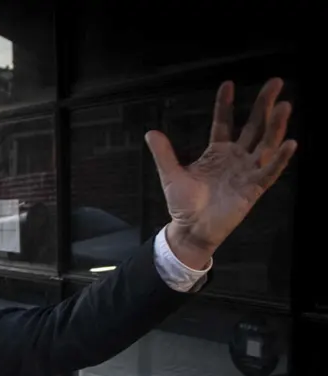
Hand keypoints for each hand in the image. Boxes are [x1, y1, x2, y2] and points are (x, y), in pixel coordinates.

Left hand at [145, 78, 295, 268]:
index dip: (226, 104)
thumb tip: (150, 132)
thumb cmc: (183, 203)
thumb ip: (164, 154)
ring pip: (266, 143)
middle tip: (276, 82)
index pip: (224, 122)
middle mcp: (236, 157)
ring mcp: (247, 171)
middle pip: (254, 126)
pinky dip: (280, 158)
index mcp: (217, 151)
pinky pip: (270, 171)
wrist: (191, 229)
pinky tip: (289, 143)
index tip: (228, 84)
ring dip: (276, 125)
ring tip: (284, 106)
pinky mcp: (254, 188)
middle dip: (264, 105)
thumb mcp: (171, 175)